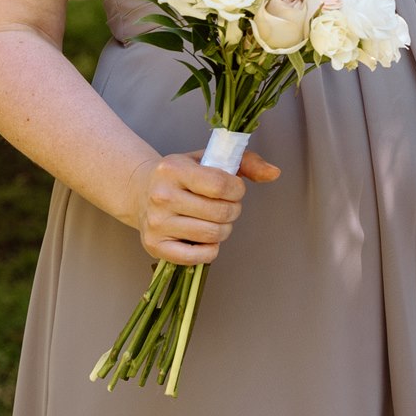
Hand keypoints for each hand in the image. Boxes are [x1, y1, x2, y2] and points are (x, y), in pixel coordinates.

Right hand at [125, 150, 280, 264]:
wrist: (141, 191)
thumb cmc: (183, 174)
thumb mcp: (210, 158)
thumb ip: (246, 163)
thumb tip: (274, 173)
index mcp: (173, 169)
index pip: (220, 185)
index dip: (237, 190)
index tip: (235, 189)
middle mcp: (161, 196)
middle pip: (220, 213)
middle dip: (233, 210)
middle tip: (226, 205)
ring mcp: (156, 223)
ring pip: (212, 234)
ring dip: (224, 228)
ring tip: (215, 219)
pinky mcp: (154, 246)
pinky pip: (199, 256)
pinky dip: (211, 249)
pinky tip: (205, 237)